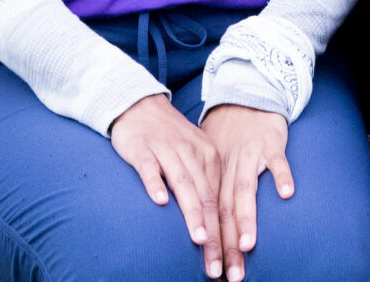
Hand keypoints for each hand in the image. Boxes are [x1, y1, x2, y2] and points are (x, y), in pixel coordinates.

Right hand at [109, 94, 222, 276]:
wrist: (139, 104)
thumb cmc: (168, 139)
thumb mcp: (193, 157)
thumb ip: (203, 185)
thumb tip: (216, 225)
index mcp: (208, 157)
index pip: (219, 202)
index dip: (225, 235)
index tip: (229, 264)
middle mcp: (191, 154)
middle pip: (206, 198)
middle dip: (212, 235)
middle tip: (216, 265)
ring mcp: (166, 150)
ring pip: (183, 184)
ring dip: (191, 212)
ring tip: (199, 238)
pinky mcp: (142, 148)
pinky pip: (150, 167)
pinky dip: (155, 183)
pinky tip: (160, 201)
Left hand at [200, 103, 291, 281]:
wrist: (246, 97)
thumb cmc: (229, 135)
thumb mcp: (213, 161)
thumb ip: (211, 189)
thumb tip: (201, 223)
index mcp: (214, 176)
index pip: (210, 216)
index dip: (212, 244)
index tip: (213, 273)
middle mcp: (229, 169)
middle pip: (226, 211)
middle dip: (228, 244)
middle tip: (231, 275)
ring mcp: (250, 156)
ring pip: (246, 190)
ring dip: (247, 217)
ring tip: (247, 245)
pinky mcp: (270, 143)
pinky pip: (277, 160)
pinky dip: (280, 175)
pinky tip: (285, 193)